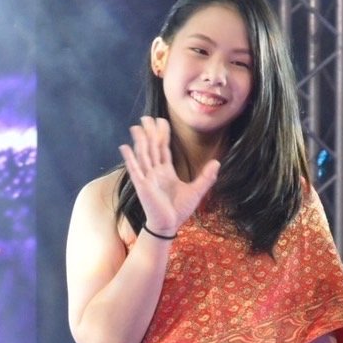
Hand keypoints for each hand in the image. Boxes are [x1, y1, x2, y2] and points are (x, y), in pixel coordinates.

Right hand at [119, 116, 219, 236]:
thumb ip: (206, 177)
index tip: (161, 120)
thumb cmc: (179, 210)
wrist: (169, 226)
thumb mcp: (197, 191)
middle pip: (151, 147)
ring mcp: (147, 178)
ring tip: (136, 126)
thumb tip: (217, 162)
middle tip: (146, 116)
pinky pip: (135, 170)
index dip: (162, 134)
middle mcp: (155, 172)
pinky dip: (130, 158)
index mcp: (166, 172)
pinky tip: (125, 146)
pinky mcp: (142, 186)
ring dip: (139, 140)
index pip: (163, 149)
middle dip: (149, 132)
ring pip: (143, 155)